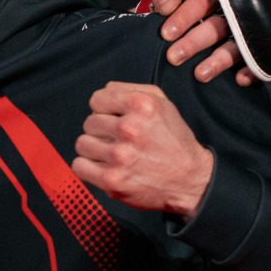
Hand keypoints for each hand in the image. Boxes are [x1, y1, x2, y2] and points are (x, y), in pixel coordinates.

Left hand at [71, 82, 214, 215]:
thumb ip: (132, 89)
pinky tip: (104, 167)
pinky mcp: (112, 180)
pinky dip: (88, 168)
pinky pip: (79, 166)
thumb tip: (105, 90)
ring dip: (94, 149)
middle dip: (102, 130)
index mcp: (141, 105)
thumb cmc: (175, 142)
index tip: (115, 119)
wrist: (191, 180)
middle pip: (89, 122)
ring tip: (112, 154)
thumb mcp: (163, 104)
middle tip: (118, 140)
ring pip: (82, 143)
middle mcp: (130, 129)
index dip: (105, 109)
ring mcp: (120, 156)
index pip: (96, 99)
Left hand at [148, 0, 255, 86]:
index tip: (165, 34)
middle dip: (194, 42)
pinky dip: (252, 71)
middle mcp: (236, 11)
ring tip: (200, 75)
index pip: (202, 0)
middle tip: (173, 57)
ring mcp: (250, 31)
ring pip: (235, 47)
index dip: (184, 16)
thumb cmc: (197, 3)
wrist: (235, 10)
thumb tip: (165, 7)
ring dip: (219, 61)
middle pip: (216, 26)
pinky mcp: (262, 49)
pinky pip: (260, 61)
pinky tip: (240, 80)